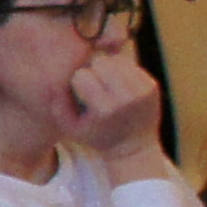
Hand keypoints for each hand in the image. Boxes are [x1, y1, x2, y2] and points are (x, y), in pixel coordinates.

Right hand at [54, 49, 167, 169]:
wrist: (134, 147)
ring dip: (108, 69)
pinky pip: (130, 64)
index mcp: (105, 109)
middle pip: (100, 62)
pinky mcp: (153, 86)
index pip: (81, 76)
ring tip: (107, 85)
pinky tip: (120, 85)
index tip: (83, 96)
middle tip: (96, 88)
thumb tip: (54, 82)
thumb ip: (57, 106)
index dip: (78, 84)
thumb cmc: (97, 135)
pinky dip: (122, 71)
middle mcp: (126, 98)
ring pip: (116, 59)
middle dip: (94, 72)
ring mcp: (142, 91)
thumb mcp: (70, 129)